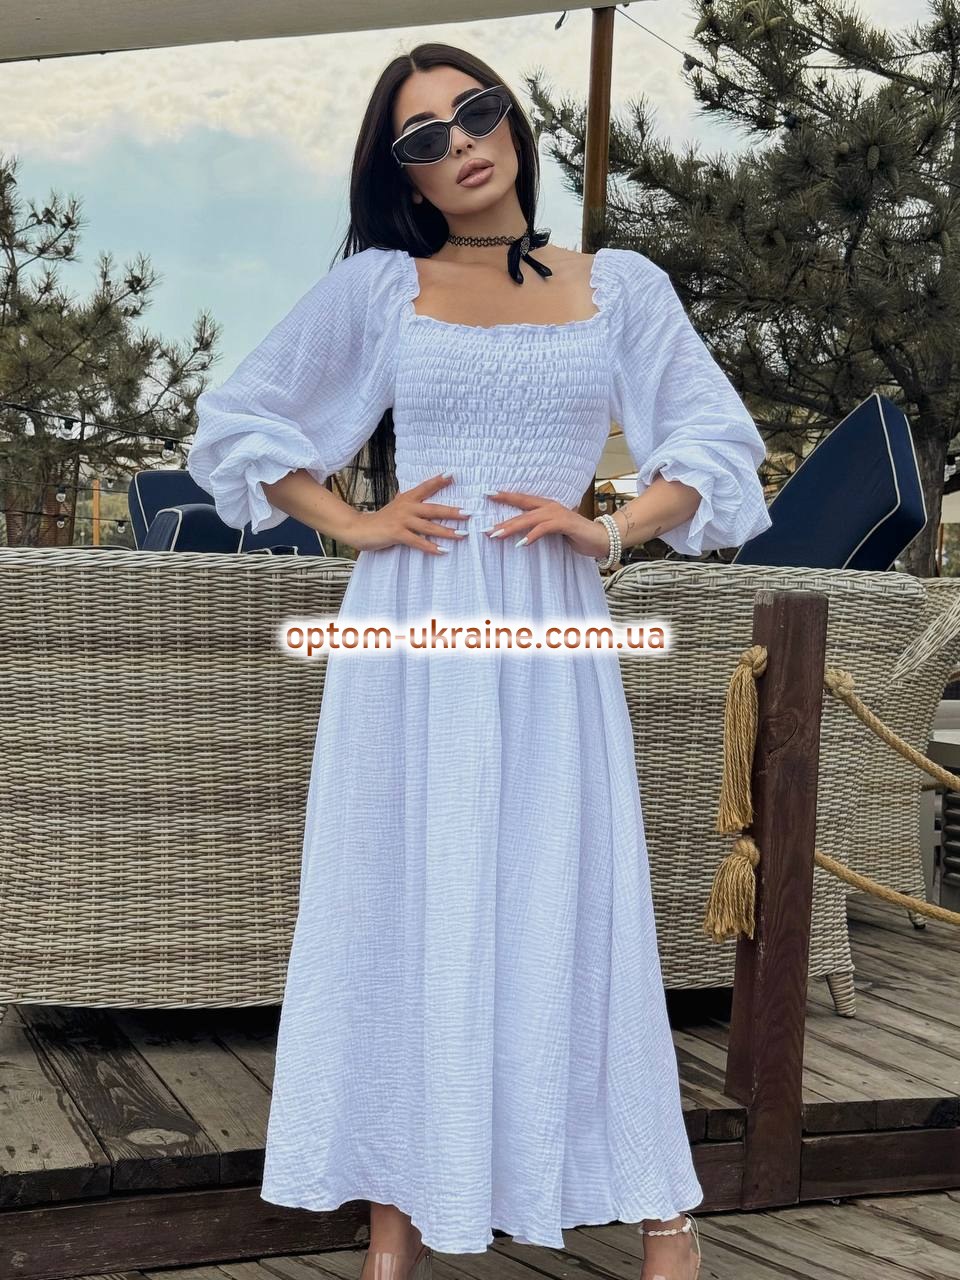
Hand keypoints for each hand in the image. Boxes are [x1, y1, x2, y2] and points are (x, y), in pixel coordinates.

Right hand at [348, 473, 470, 555]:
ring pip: (429, 526)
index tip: (454, 474)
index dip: (439, 480)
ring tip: (462, 535)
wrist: (359, 529)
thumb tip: (410, 491)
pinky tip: (443, 551)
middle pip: (434, 509)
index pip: (426, 487)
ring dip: (447, 531)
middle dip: (452, 512)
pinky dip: (431, 547)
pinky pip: (417, 542)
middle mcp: (406, 507)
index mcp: (407, 498)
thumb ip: (405, 499)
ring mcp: (402, 521)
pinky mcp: (397, 534)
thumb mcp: (395, 506)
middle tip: (469, 513)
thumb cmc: (380, 519)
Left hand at [483, 490, 612, 558]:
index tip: (487, 494)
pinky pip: (544, 529)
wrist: (601, 538)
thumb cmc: (577, 535)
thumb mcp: (553, 531)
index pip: (522, 500)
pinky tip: (521, 544)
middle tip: (484, 527)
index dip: (505, 496)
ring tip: (496, 535)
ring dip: (512, 527)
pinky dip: (532, 535)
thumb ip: (538, 529)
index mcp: (546, 506)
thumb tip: (519, 535)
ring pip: (529, 519)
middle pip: (522, 508)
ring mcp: (558, 514)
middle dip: (502, 516)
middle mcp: (550, 507)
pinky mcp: (565, 524)